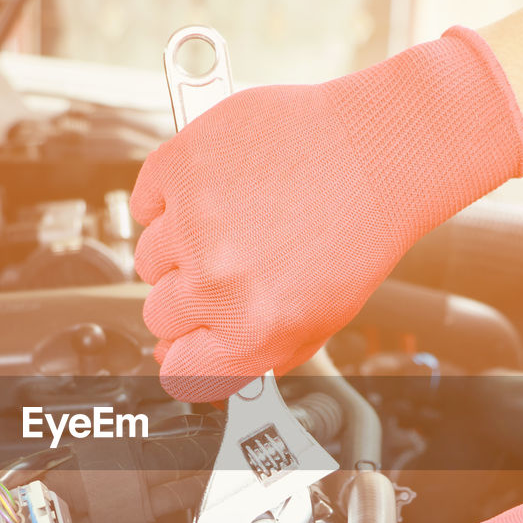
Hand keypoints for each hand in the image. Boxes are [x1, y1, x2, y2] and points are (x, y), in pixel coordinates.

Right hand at [131, 27, 522, 401]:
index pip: (179, 372)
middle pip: (159, 317)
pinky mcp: (180, 167)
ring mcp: (193, 222)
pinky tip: (215, 196)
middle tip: (232, 268)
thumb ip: (252, 355)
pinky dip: (170, 202)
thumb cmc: (359, 231)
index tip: (194, 341)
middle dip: (189, 300)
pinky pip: (144, 205)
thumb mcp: (321, 321)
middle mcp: (218, 281)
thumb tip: (188, 367)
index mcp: (252, 330)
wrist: (378, 151)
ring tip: (232, 226)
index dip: (187, 355)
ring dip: (179, 250)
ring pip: (147, 262)